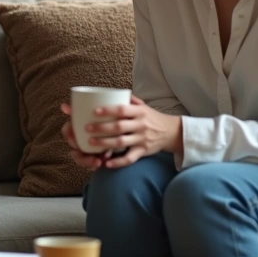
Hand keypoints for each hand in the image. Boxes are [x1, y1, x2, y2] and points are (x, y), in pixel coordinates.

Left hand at [64, 96, 182, 169]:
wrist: (171, 132)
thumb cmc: (151, 117)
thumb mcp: (143, 106)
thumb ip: (129, 100)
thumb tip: (109, 92)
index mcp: (139, 112)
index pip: (122, 109)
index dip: (108, 110)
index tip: (94, 111)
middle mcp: (141, 125)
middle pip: (119, 127)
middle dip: (101, 128)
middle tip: (86, 128)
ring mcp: (142, 139)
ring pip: (121, 142)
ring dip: (105, 144)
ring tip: (90, 143)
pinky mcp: (142, 151)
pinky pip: (130, 158)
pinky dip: (118, 162)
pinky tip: (106, 164)